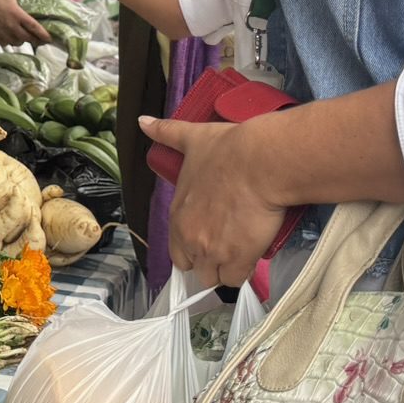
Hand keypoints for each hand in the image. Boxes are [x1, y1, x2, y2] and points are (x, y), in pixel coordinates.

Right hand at [0, 0, 50, 45]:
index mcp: (17, 15)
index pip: (34, 28)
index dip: (43, 34)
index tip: (49, 39)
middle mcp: (11, 26)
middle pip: (27, 38)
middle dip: (35, 41)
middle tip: (40, 41)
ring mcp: (2, 32)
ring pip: (16, 42)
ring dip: (22, 41)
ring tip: (25, 38)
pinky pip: (5, 43)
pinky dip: (10, 42)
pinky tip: (10, 37)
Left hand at [138, 116, 288, 287]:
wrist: (260, 161)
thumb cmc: (229, 150)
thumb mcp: (192, 138)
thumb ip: (166, 133)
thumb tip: (143, 122)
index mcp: (177, 215)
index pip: (176, 252)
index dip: (191, 249)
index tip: (207, 238)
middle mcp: (190, 237)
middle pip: (195, 268)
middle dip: (208, 262)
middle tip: (226, 245)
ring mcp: (214, 251)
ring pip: (214, 278)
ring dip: (225, 269)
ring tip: (240, 251)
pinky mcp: (239, 259)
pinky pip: (236, 280)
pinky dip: (244, 272)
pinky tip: (252, 256)